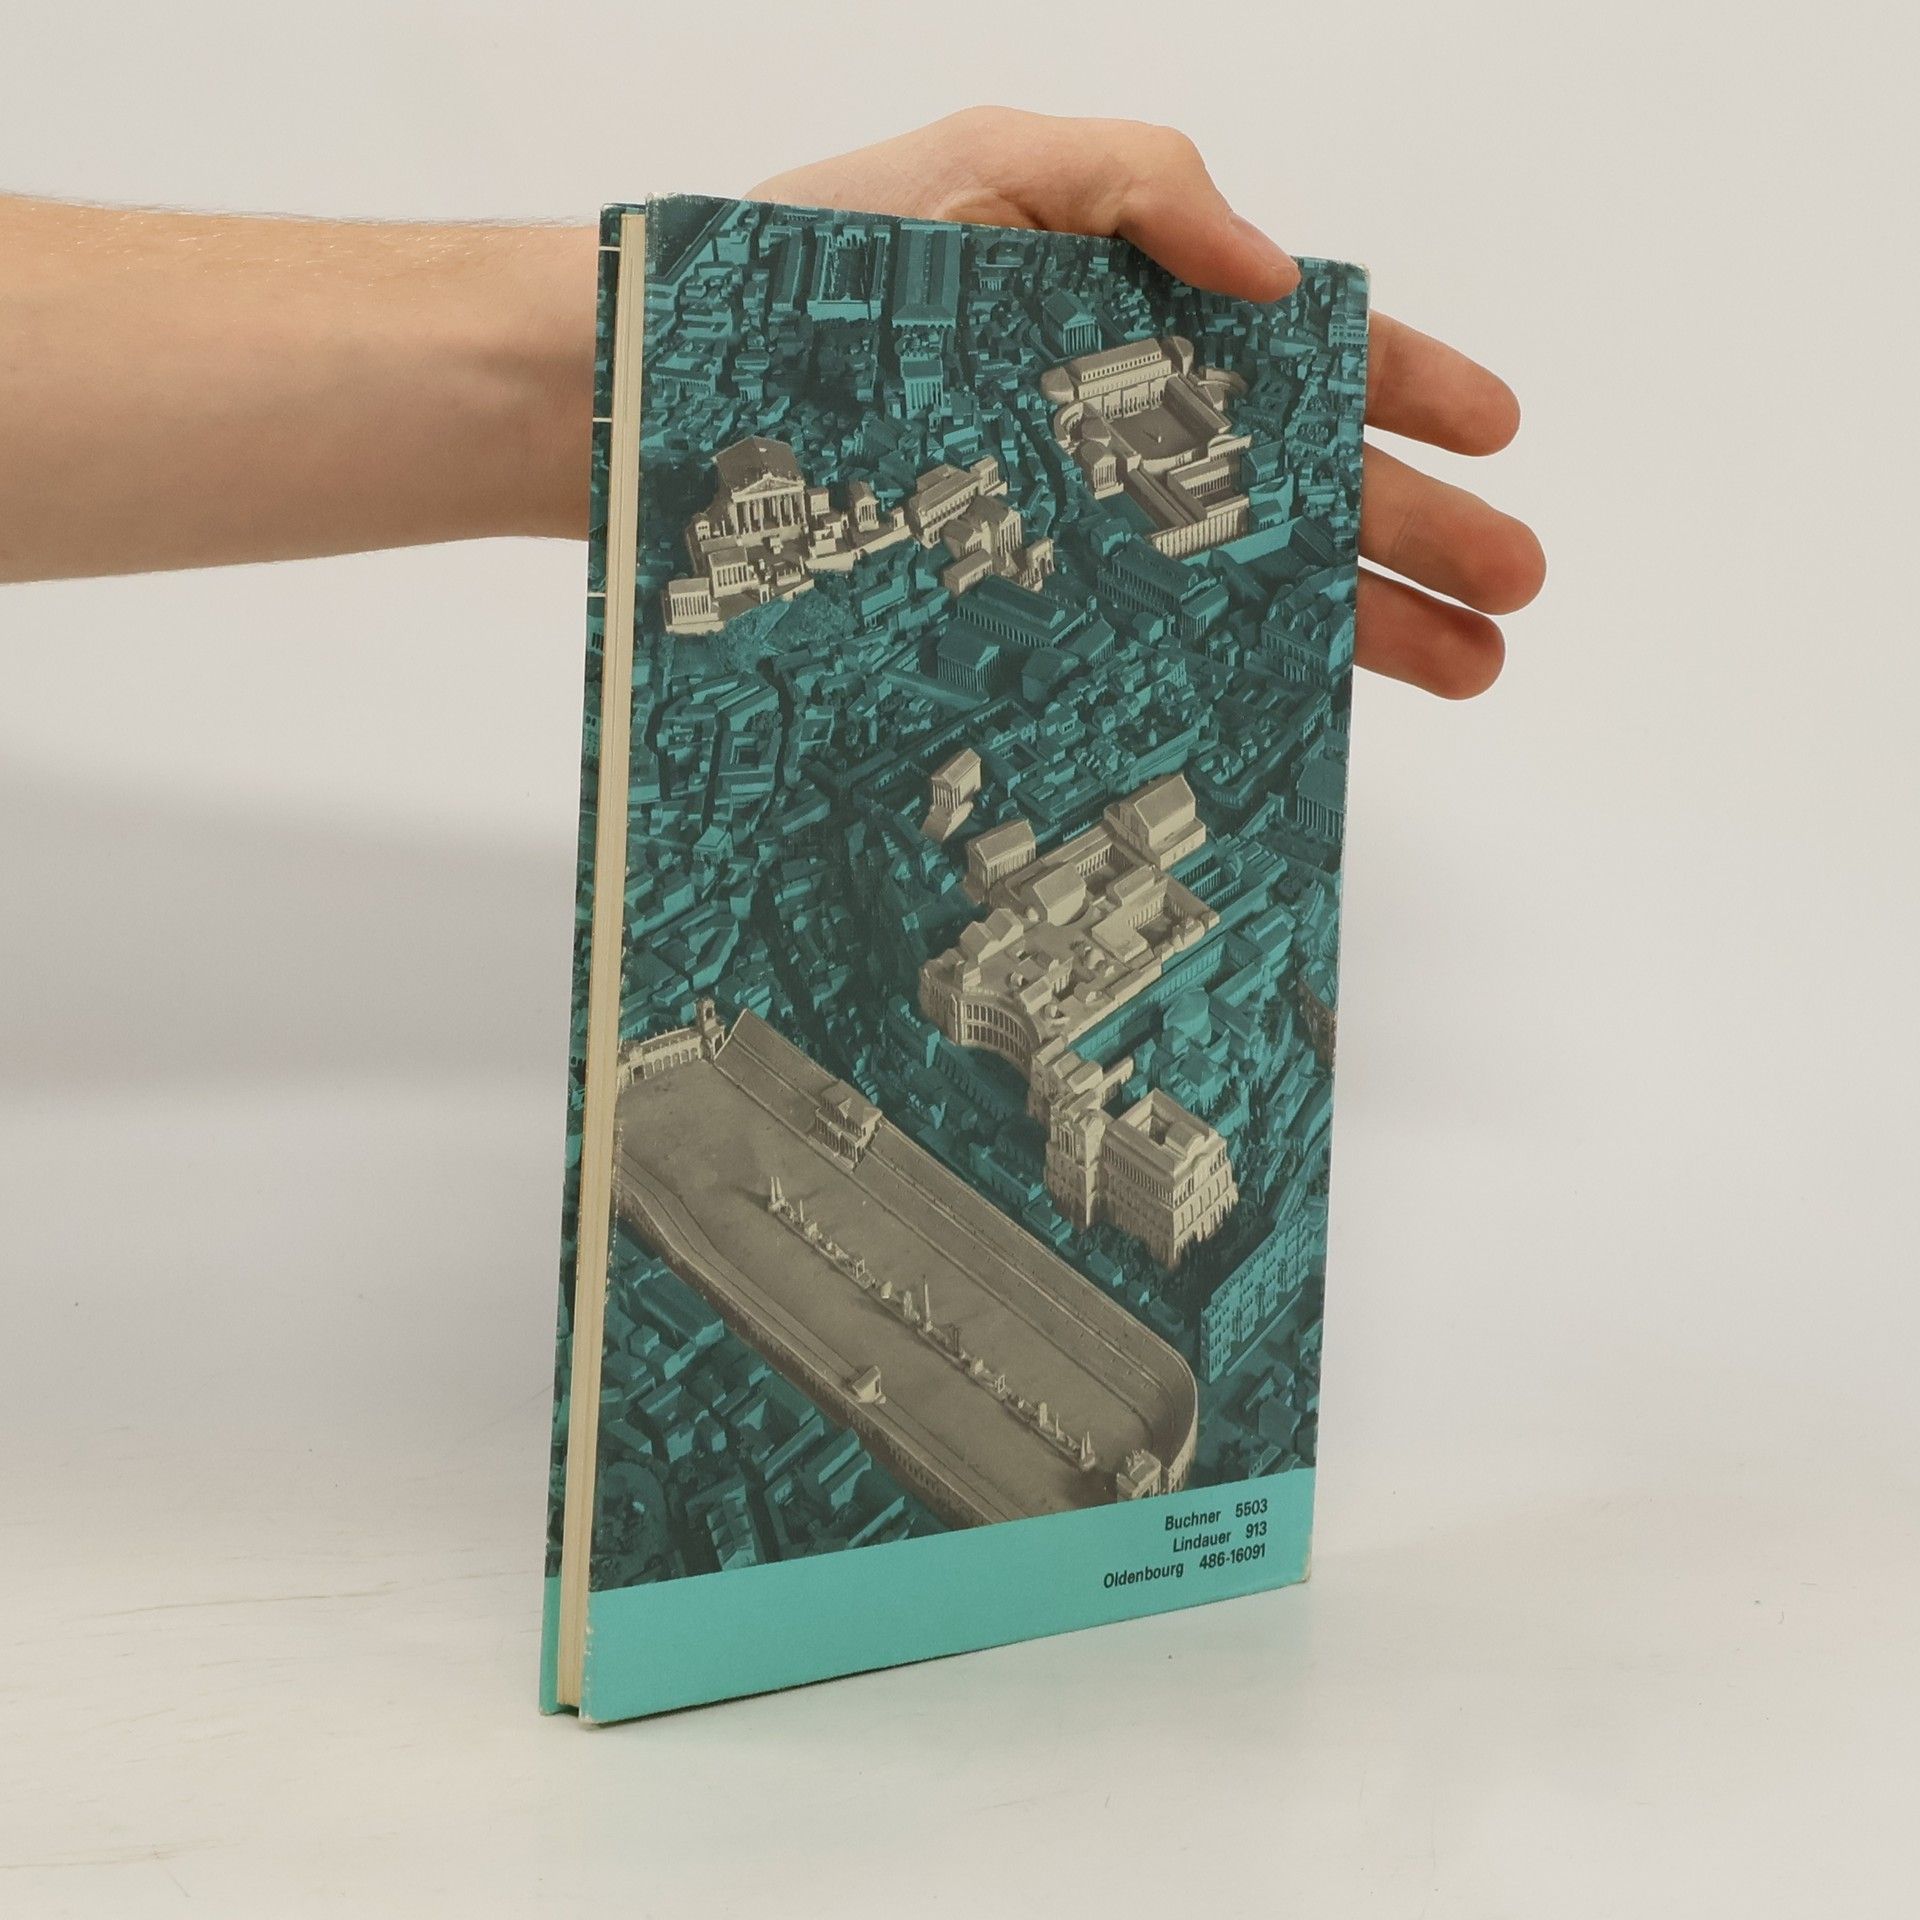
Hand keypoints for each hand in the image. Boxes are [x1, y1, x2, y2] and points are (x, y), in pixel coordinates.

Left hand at [755, 109, 1543, 698]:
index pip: (1302, 352)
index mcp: (1132, 318)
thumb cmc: (815, 270)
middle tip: (1514, 588)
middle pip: (1301, 479)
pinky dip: (1233, 669)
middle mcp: (1119, 432)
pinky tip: (1301, 703)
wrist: (668, 391)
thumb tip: (1277, 274)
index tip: (1496, 431)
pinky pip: (1150, 640)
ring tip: (1464, 667)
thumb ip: (1138, 186)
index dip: (1407, 385)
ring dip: (1361, 620)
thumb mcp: (987, 167)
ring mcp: (1075, 526)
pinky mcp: (1019, 605)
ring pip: (1245, 575)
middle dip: (1418, 530)